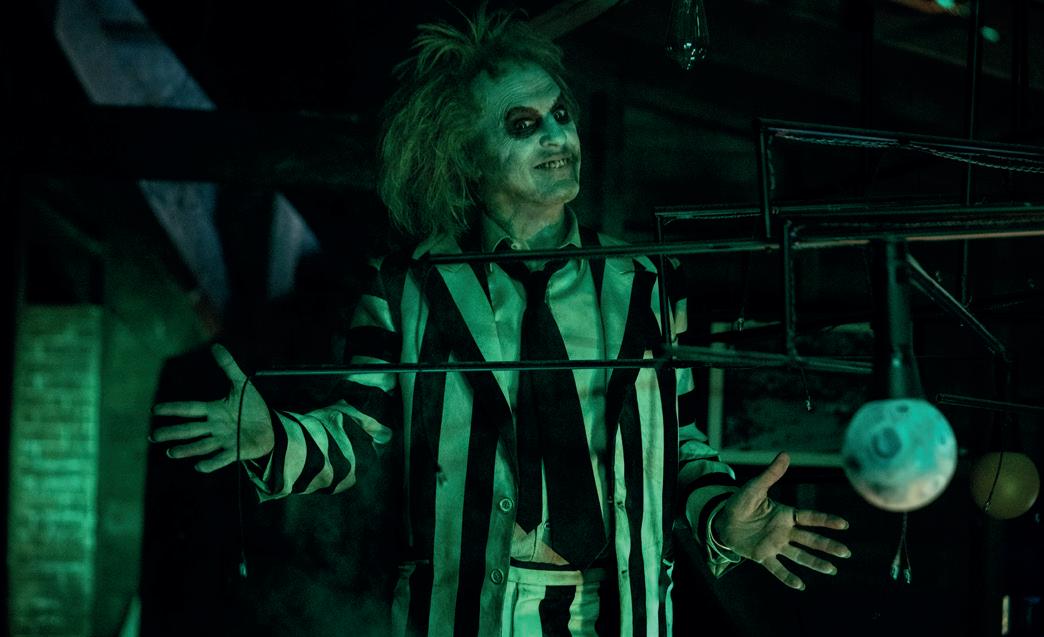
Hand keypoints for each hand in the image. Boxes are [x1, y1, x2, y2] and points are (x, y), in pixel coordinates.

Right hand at [150, 344, 274, 472]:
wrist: (270, 426)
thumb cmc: (252, 407)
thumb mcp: (241, 384)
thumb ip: (228, 366)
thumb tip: (216, 345)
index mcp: (213, 410)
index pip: (190, 409)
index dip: (173, 409)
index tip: (154, 410)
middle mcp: (215, 426)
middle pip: (190, 429)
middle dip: (172, 433)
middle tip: (153, 436)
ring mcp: (224, 440)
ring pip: (202, 445)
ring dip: (187, 449)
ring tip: (171, 452)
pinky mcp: (236, 451)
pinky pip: (222, 458)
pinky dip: (211, 463)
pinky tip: (199, 466)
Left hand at [714, 452, 850, 589]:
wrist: (722, 520)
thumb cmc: (740, 502)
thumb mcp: (754, 487)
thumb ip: (771, 474)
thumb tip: (786, 454)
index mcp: (785, 514)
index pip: (810, 518)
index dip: (826, 520)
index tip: (844, 524)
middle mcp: (784, 531)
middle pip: (810, 539)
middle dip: (828, 546)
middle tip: (846, 553)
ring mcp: (775, 545)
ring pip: (799, 555)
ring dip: (815, 563)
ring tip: (832, 570)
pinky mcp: (762, 556)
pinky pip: (777, 568)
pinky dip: (787, 577)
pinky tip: (800, 586)